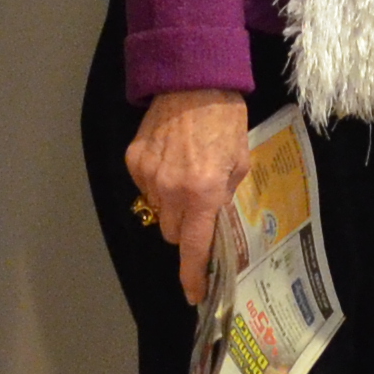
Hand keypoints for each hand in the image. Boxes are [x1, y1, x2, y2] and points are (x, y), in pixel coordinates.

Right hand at [128, 88, 252, 303]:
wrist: (192, 79)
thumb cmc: (225, 119)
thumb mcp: (240, 161)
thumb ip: (226, 194)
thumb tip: (215, 216)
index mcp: (202, 193)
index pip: (193, 247)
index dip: (193, 274)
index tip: (194, 294)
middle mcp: (170, 190)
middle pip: (173, 233)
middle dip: (187, 228)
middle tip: (200, 205)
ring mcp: (147, 175)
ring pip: (158, 211)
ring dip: (171, 205)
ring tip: (185, 175)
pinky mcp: (133, 160)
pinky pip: (145, 187)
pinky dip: (157, 183)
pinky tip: (170, 159)